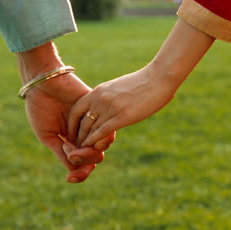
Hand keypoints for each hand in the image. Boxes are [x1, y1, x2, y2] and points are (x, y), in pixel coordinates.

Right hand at [18, 42, 114, 182]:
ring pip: (102, 145)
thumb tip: (73, 171)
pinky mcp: (99, 110)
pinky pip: (106, 128)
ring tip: (74, 149)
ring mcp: (93, 122)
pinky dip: (95, 138)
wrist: (42, 83)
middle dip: (85, 163)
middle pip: (95, 156)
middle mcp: (85, 133)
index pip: (83, 163)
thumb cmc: (40, 107)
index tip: (71, 179)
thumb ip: (62, 153)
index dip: (80, 174)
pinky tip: (82, 139)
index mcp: (72, 141)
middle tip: (71, 155)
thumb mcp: (48, 135)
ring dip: (89, 152)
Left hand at [67, 18, 213, 146]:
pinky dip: (94, 141)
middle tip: (75, 147)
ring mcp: (110, 108)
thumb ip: (109, 98)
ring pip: (89, 129)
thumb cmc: (143, 82)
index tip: (72, 133)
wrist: (158, 77)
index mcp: (98, 91)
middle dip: (77, 136)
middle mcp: (100, 99)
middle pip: (81, 122)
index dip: (72, 124)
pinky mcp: (121, 116)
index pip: (76, 109)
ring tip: (82, 152)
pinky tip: (92, 148)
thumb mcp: (119, 88)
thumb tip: (108, 107)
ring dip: (84, 142)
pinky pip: (102, 132)